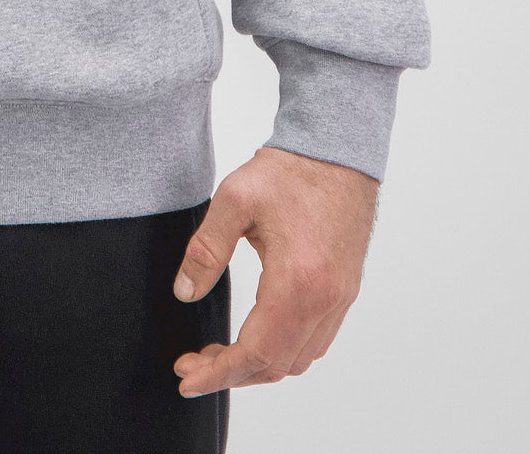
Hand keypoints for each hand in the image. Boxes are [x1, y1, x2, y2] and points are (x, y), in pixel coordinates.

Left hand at [169, 146, 379, 396]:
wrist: (337, 151)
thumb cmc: (288, 171)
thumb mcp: (234, 199)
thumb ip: (206, 249)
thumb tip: (185, 292)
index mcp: (298, 282)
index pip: (255, 352)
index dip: (218, 373)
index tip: (185, 378)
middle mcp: (325, 300)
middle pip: (277, 365)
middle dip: (231, 373)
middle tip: (193, 363)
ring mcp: (340, 298)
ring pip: (299, 358)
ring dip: (258, 364)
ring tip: (219, 353)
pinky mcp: (344, 291)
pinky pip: (315, 340)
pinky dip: (283, 349)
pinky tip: (257, 334)